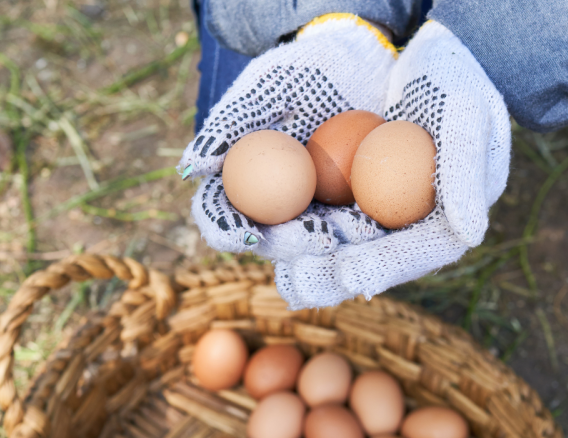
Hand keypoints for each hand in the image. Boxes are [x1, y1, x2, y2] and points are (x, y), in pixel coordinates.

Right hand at [179, 15, 396, 257]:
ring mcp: (312, 209)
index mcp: (237, 182)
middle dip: (294, 245)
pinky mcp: (349, 207)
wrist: (354, 62)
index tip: (246, 234)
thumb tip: (190, 169)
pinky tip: (377, 222)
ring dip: (336, 241)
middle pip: (273, 239)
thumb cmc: (299, 71)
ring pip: (316, 238)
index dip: (228, 231)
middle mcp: (272, 204)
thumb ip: (226, 128)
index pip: (221, 215)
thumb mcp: (264, 90)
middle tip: (315, 237)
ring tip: (356, 228)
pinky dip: (365, 228)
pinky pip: (354, 224)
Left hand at [274, 20, 511, 308]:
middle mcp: (404, 225)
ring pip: (332, 245)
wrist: (419, 56)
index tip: (352, 276)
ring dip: (301, 262)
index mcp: (444, 220)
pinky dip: (285, 227)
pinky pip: (309, 214)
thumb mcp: (468, 118)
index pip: (413, 253)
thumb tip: (471, 236)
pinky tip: (256, 237)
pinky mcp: (338, 192)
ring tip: (276, 275)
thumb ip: (466, 175)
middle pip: (366, 260)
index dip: (382, 267)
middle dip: (330, 277)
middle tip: (300, 285)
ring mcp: (368, 211)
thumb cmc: (456, 84)